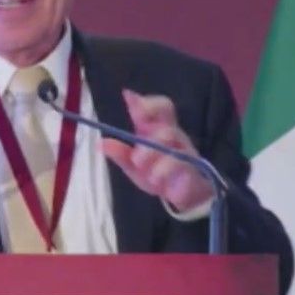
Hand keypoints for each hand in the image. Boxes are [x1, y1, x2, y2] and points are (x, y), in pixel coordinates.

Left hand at [100, 89, 213, 213]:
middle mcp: (175, 137)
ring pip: (174, 141)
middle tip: (136, 156)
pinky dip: (166, 170)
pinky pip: (182, 164)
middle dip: (150, 138)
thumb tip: (101, 143)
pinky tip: (156, 179)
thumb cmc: (157, 174)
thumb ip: (121, 154)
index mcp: (160, 130)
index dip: (149, 103)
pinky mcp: (193, 169)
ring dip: (155, 153)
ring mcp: (186, 152)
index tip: (129, 98)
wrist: (183, 197)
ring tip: (143, 167)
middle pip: (168, 126)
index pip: (162, 108)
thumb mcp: (134, 166)